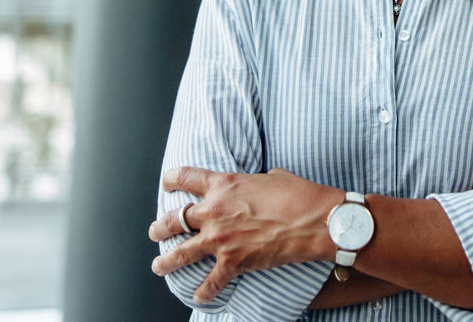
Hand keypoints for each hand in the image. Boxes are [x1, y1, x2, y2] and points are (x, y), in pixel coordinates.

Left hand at [149, 167, 339, 300]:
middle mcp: (214, 211)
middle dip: (160, 226)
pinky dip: (203, 292)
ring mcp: (220, 239)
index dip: (171, 180)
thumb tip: (258, 185)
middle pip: (174, 219)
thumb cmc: (299, 194)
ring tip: (158, 265)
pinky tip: (198, 296)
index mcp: (223, 185)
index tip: (166, 183)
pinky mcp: (233, 262)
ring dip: (166, 260)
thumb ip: (254, 182)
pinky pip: (210, 282)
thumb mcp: (272, 176)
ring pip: (180, 253)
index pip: (186, 178)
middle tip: (156, 230)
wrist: (316, 221)